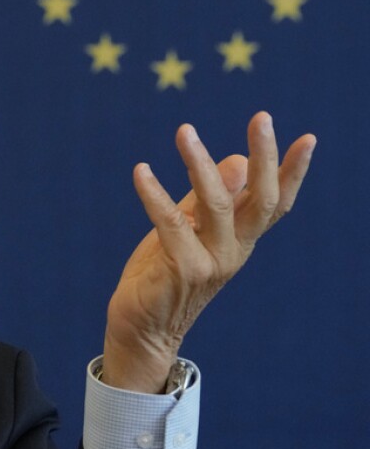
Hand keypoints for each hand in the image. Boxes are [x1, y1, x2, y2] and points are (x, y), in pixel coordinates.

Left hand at [101, 112, 315, 392]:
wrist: (140, 330)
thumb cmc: (161, 277)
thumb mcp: (187, 232)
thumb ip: (205, 200)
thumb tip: (236, 159)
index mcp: (239, 241)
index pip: (275, 204)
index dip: (293, 173)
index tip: (307, 137)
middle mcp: (234, 251)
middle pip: (260, 199)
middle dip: (266, 156)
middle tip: (263, 117)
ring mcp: (212, 262)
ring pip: (216, 204)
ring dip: (199, 163)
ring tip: (185, 130)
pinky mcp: (183, 270)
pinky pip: (171, 222)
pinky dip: (154, 193)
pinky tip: (141, 170)